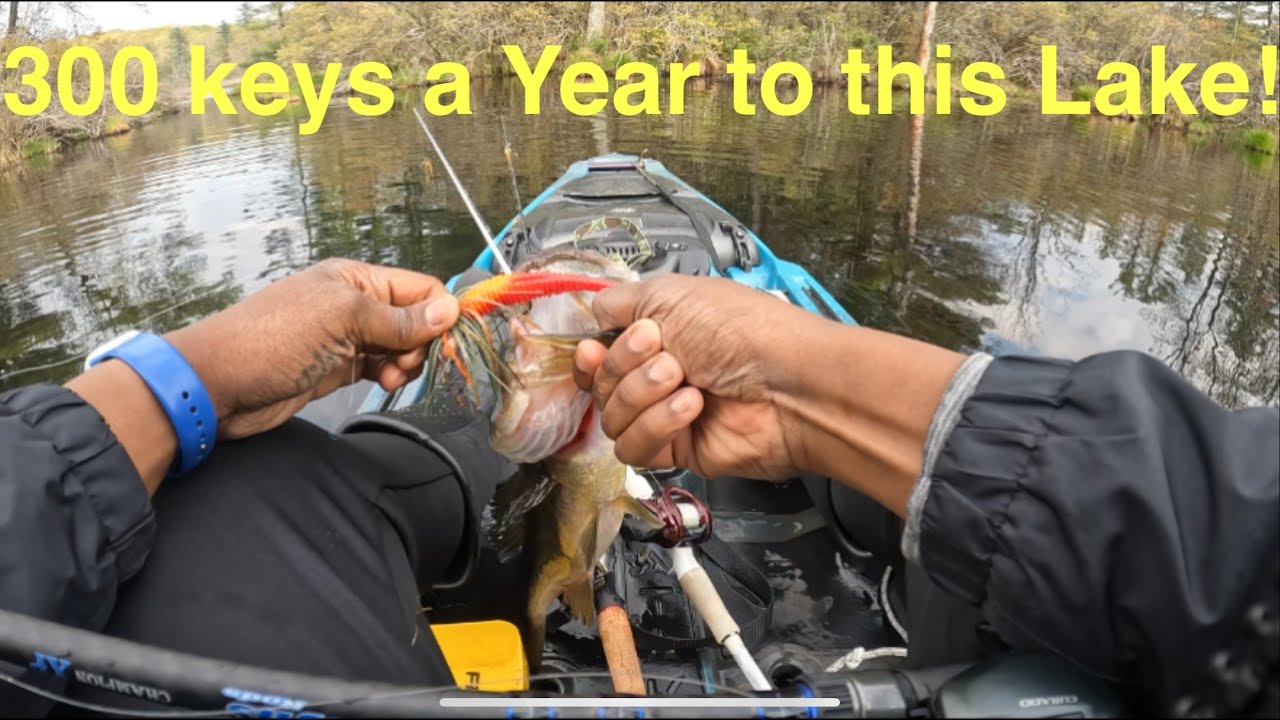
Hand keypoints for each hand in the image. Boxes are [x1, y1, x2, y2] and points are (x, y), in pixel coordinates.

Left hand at [166, 258, 458, 438]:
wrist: (220, 384)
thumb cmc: (275, 340)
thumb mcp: (342, 320)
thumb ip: (397, 318)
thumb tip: (449, 309)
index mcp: (356, 280)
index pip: (419, 288)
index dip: (441, 311)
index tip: (451, 341)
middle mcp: (354, 305)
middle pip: (414, 319)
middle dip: (422, 342)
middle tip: (408, 364)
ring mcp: (346, 338)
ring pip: (400, 346)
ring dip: (407, 362)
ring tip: (392, 377)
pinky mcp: (338, 368)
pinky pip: (380, 367)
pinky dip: (390, 375)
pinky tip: (385, 383)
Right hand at [573, 274, 966, 514]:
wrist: (787, 383)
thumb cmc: (739, 329)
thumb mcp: (672, 294)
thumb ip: (621, 301)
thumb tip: (592, 311)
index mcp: (656, 333)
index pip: (599, 352)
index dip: (590, 355)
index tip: (593, 349)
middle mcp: (657, 373)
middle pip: (600, 385)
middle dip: (626, 368)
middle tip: (667, 355)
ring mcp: (665, 414)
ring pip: (612, 418)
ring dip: (642, 396)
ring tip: (684, 380)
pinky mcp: (677, 450)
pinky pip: (634, 448)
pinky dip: (656, 425)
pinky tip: (690, 408)